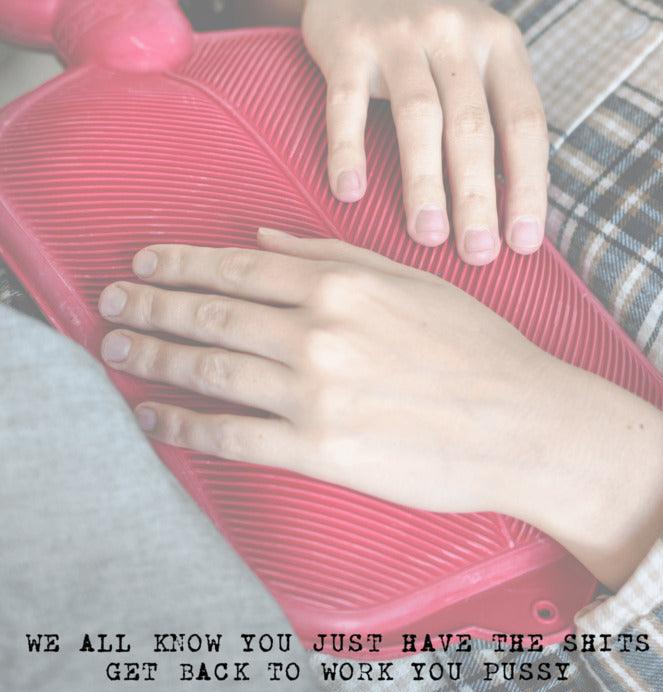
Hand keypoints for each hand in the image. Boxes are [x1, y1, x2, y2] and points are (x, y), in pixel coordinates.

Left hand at [99, 231, 662, 587]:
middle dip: (151, 306)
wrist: (523, 423)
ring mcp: (315, 393)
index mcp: (341, 284)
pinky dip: (183, 426)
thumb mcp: (410, 279)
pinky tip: (154, 418)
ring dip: (154, 358)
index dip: (181, 264)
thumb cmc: (475, 346)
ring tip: (116, 351)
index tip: (144, 263)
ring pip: (210, 370)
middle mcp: (318, 332)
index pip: (238, 268)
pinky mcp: (320, 450)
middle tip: (110, 304)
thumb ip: (332, 255)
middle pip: (211, 314)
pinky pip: (232, 436)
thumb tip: (264, 240)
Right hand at [236, 0, 548, 261]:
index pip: (525, 122)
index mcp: (499, 43)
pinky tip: (350, 194)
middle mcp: (454, 35)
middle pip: (473, 126)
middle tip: (478, 255)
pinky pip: (346, 104)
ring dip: (424, 182)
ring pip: (419, 117)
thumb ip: (495, 109)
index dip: (528, 185)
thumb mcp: (476, 51)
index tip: (524, 242)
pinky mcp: (346, 43)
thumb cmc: (428, 31)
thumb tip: (513, 204)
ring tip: (427, 236)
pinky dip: (348, 151)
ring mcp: (398, 35)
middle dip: (477, 198)